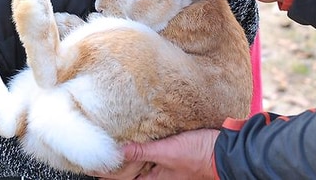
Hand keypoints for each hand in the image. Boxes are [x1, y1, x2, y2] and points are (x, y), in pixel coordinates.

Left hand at [100, 129, 219, 179]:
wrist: (225, 151)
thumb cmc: (198, 155)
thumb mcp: (166, 153)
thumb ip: (141, 153)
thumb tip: (116, 153)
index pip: (123, 178)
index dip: (106, 172)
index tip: (90, 165)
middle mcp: (159, 175)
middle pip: (131, 172)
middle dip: (116, 165)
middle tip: (98, 154)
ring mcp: (167, 166)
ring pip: (142, 163)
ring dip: (129, 155)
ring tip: (113, 146)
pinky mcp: (173, 154)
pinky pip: (152, 154)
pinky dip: (142, 148)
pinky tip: (137, 139)